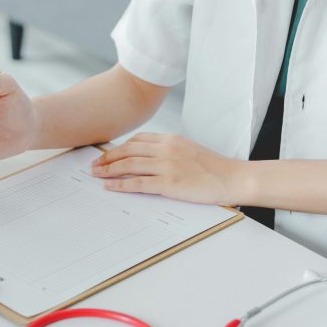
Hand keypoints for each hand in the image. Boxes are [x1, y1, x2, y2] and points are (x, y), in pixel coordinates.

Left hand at [90, 133, 248, 205]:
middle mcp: (166, 149)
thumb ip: (169, 151)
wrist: (233, 178)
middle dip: (107, 157)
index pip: (137, 140)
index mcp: (171, 140)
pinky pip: (137, 183)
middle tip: (94, 164)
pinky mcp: (168, 183)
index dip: (119, 147)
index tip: (107, 154)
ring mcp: (166, 165)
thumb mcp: (189, 151)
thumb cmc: (214, 168)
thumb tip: (150, 159)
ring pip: (128, 165)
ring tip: (96, 174)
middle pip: (128, 150)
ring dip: (108, 169)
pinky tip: (109, 186)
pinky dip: (119, 184)